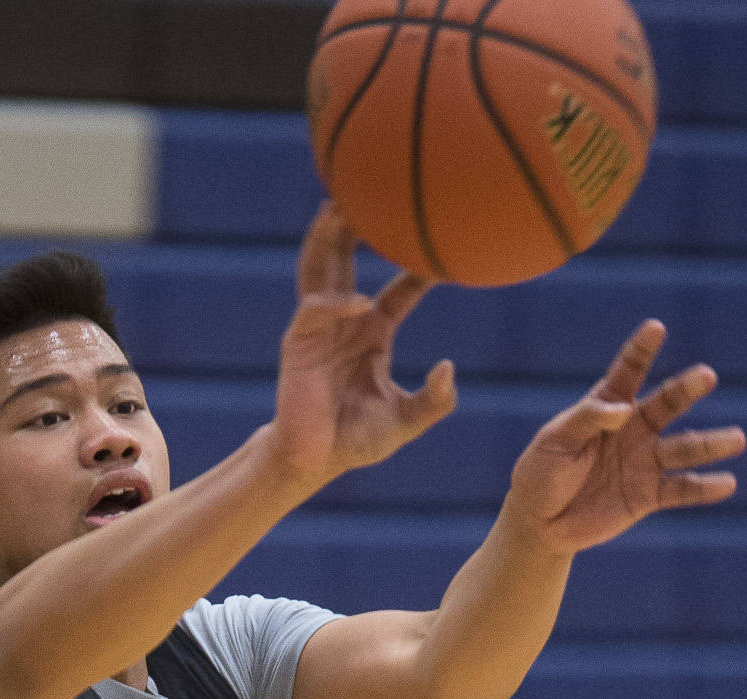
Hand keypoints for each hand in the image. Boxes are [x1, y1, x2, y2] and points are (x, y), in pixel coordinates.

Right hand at [265, 206, 457, 496]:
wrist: (316, 462)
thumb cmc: (356, 441)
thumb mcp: (407, 420)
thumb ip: (435, 401)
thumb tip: (448, 368)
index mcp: (372, 332)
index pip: (399, 289)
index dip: (418, 267)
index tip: (442, 246)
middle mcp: (345, 320)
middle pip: (349, 258)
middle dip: (357, 224)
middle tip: (377, 188)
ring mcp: (319, 327)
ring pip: (321, 268)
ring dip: (328, 237)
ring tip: (338, 205)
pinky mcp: (299, 343)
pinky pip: (315, 309)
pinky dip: (335, 302)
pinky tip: (358, 302)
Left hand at [505, 322, 744, 554]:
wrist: (539, 522)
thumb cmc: (541, 472)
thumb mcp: (554, 441)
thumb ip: (586, 420)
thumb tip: (623, 411)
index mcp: (608, 405)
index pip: (628, 371)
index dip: (642, 349)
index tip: (656, 328)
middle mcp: (634, 428)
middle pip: (666, 404)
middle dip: (686, 390)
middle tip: (707, 376)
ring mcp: (645, 461)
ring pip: (684, 448)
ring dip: (711, 444)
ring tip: (738, 440)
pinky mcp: (648, 495)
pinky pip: (681, 489)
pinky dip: (704, 488)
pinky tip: (727, 484)